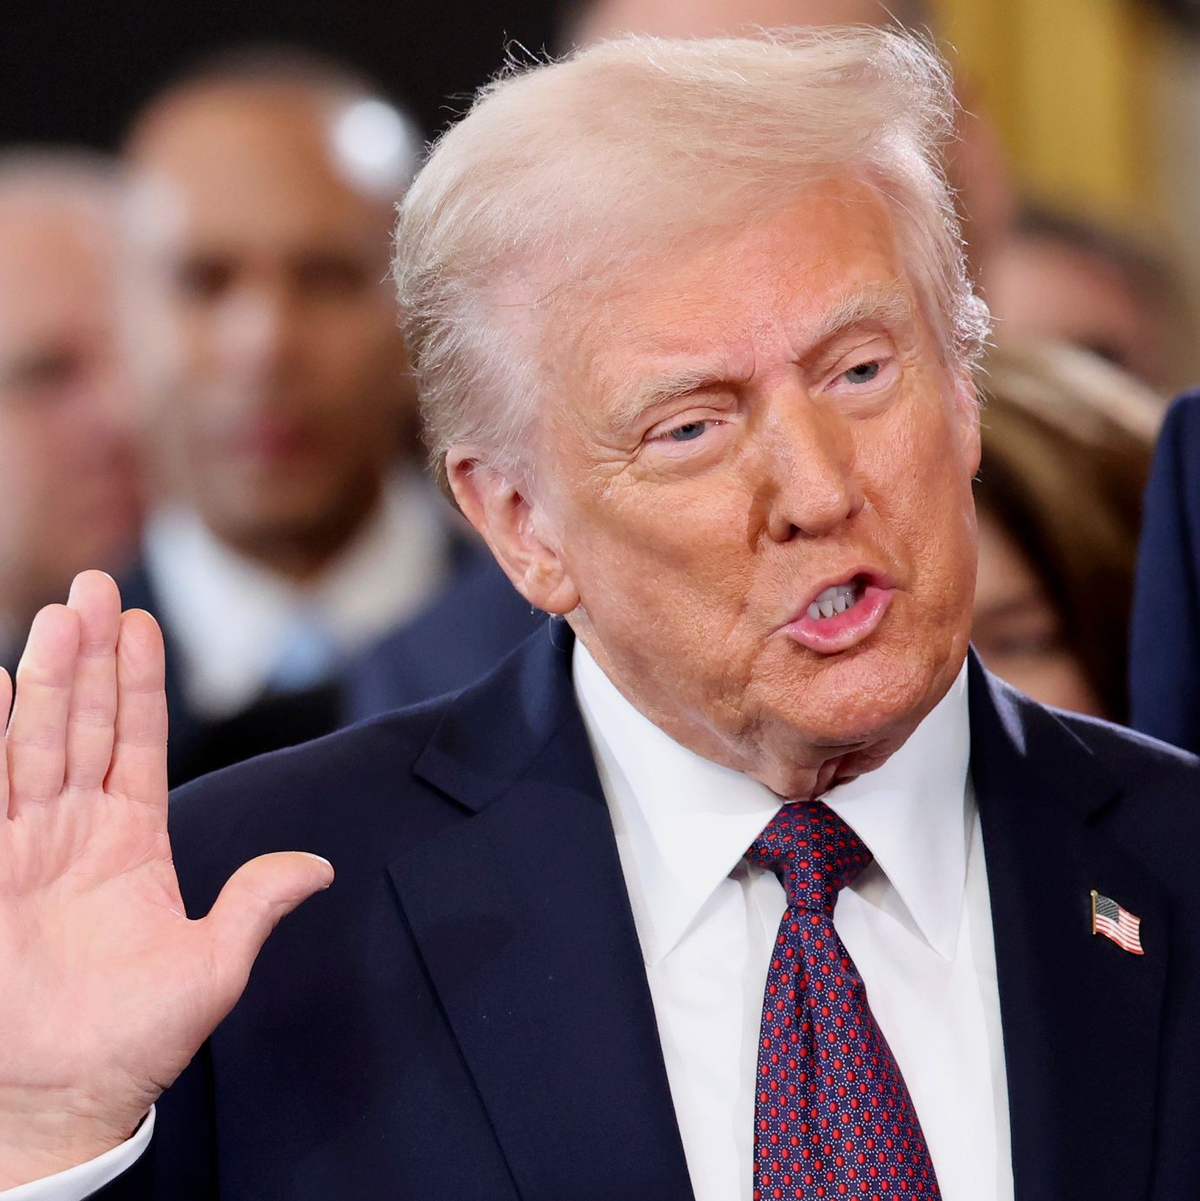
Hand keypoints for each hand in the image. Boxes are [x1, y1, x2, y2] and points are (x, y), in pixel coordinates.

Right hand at [0, 571, 333, 1187]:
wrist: (64, 1099)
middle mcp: (75, 831)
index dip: (139, 683)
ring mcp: (23, 848)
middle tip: (95, 587)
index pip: (137, 742)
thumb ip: (256, 904)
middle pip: (83, 725)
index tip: (144, 623)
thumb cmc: (136, 1040)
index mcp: (133, 842)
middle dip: (90, 658)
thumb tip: (318, 867)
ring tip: (58, 614)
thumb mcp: (213, 965)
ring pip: (35, 744)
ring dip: (44, 679)